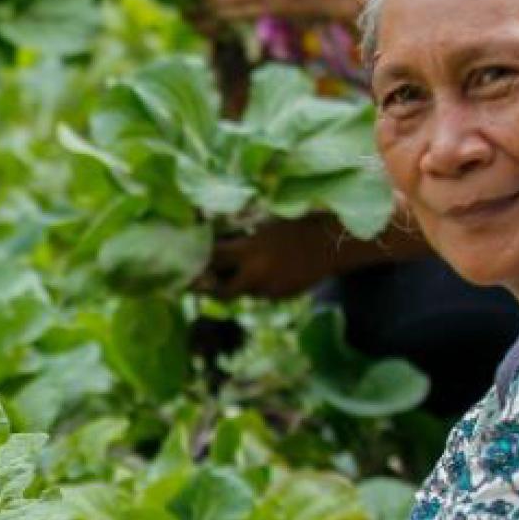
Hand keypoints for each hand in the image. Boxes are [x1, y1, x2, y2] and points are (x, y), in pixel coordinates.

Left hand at [205, 215, 361, 298]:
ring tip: (242, 266)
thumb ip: (241, 234)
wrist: (333, 243)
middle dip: (209, 287)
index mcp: (251, 250)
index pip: (213, 259)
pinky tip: (270, 268)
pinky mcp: (281, 296)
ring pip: (243, 291)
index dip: (197, 261)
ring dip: (238, 282)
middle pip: (222, 291)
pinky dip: (258, 283)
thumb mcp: (265, 222)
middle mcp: (257, 274)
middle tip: (195, 283)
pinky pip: (261, 292)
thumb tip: (211, 233)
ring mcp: (270, 289)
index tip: (185, 259)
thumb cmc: (297, 223)